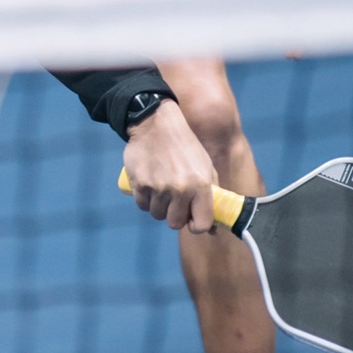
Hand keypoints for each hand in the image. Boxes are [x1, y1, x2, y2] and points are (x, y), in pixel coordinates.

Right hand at [122, 99, 218, 233]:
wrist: (156, 123)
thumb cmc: (185, 146)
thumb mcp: (205, 166)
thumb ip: (211, 195)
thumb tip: (212, 229)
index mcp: (201, 185)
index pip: (201, 225)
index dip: (196, 225)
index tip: (191, 218)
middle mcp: (180, 189)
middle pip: (175, 223)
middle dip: (175, 215)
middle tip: (174, 200)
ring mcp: (159, 188)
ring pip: (157, 214)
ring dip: (159, 206)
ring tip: (161, 188)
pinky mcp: (140, 184)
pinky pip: (142, 205)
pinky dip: (145, 199)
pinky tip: (149, 184)